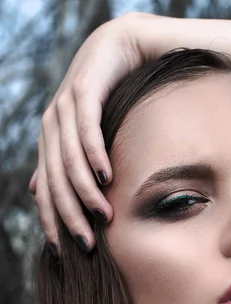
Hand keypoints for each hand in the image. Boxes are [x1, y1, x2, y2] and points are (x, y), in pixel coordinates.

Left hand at [31, 12, 149, 249]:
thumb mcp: (83, 136)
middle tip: (86, 244)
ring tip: (103, 216)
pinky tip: (106, 178)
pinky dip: (94, 156)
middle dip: (69, 216)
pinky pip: (85, 130)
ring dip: (85, 192)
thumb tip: (36, 190)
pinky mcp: (83, 92)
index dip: (50, 221)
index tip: (62, 251)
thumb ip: (62, 163)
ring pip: (69, 161)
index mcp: (49, 141)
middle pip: (55, 181)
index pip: (45, 190)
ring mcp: (64, 108)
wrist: (118, 49)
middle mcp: (51, 127)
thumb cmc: (106, 98)